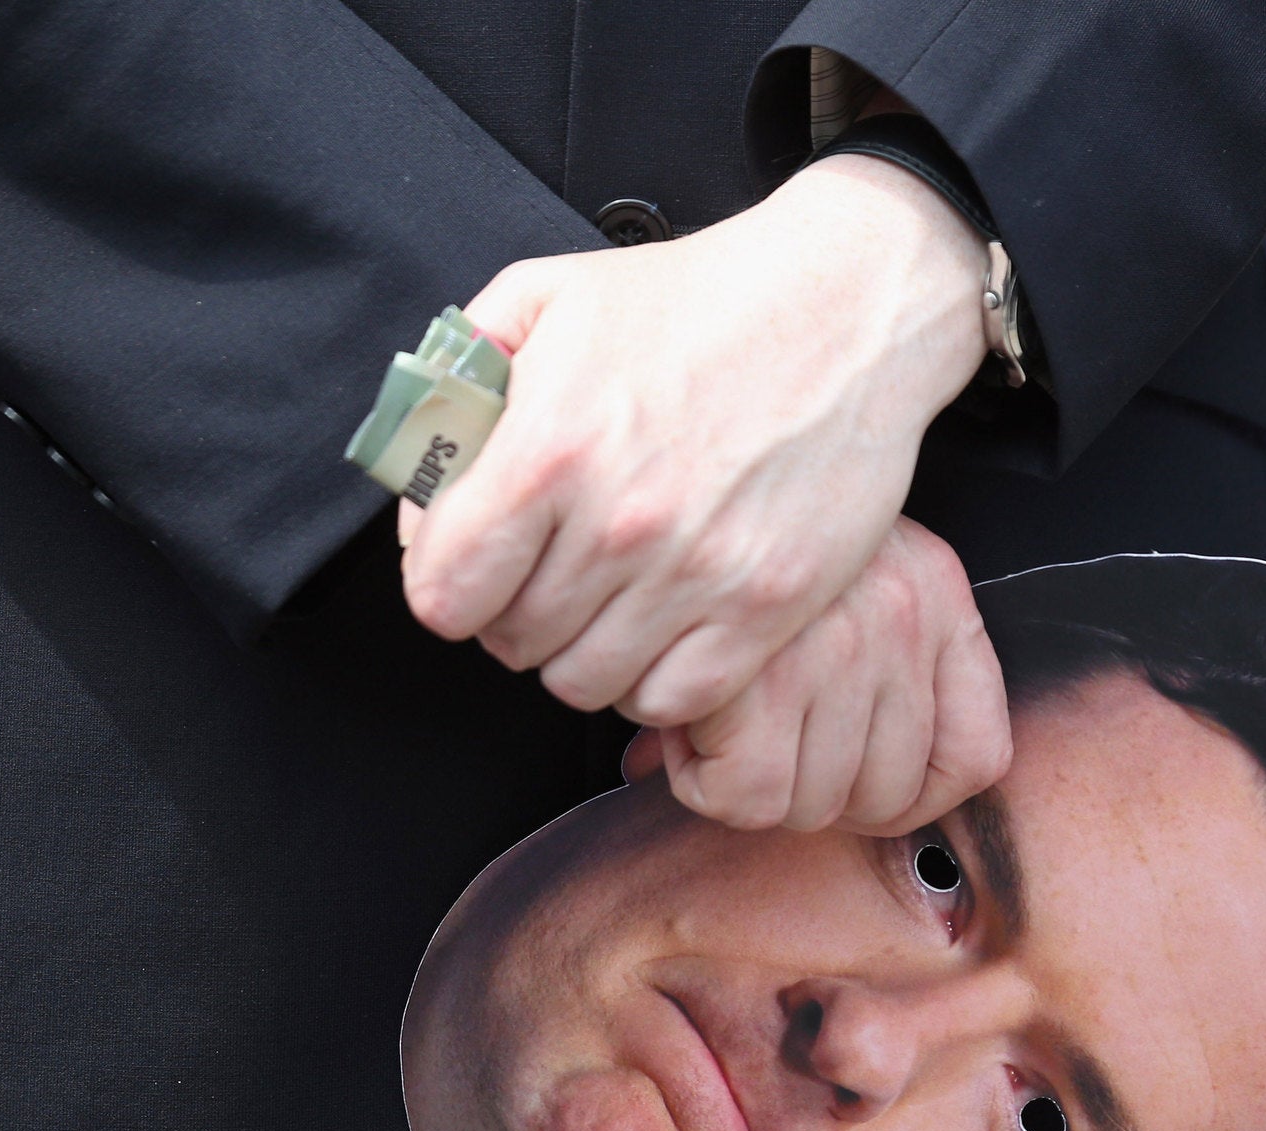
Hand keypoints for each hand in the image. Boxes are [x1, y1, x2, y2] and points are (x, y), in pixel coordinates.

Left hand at [399, 153, 989, 729]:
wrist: (848, 304)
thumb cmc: (693, 299)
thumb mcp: (547, 296)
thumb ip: (458, 379)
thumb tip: (417, 473)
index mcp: (547, 449)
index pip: (442, 594)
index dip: (446, 583)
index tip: (475, 563)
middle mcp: (618, 524)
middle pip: (511, 643)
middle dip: (514, 613)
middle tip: (551, 570)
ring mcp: (697, 573)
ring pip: (585, 684)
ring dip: (582, 650)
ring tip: (607, 598)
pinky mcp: (767, 607)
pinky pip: (672, 699)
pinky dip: (655, 678)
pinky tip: (664, 626)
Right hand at [621, 517, 1010, 835]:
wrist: (678, 439)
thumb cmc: (744, 516)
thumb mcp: (839, 559)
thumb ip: (862, 664)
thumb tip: (802, 783)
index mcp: (936, 594)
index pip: (977, 757)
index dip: (914, 798)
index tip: (853, 786)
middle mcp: (901, 621)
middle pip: (883, 797)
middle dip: (809, 789)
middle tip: (753, 739)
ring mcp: (836, 649)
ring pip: (809, 807)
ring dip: (746, 782)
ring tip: (710, 716)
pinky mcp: (759, 676)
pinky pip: (746, 799)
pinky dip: (700, 781)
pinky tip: (680, 724)